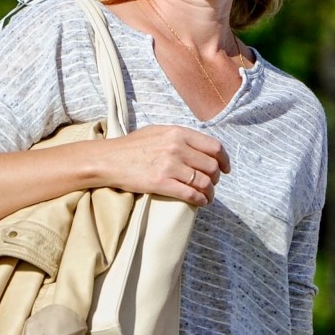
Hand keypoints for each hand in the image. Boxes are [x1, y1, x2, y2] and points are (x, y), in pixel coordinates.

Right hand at [102, 125, 229, 206]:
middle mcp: (177, 148)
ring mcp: (170, 166)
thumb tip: (200, 147)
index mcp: (178, 133)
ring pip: (204, 182)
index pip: (214, 147)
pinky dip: (200, 200)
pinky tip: (201, 202)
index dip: (224, 160)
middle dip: (216, 178)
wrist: (109, 160)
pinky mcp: (162, 183)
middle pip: (212, 166)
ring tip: (208, 196)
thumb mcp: (158, 132)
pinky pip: (191, 194)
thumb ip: (179, 137)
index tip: (225, 168)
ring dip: (210, 192)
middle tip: (213, 183)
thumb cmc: (132, 146)